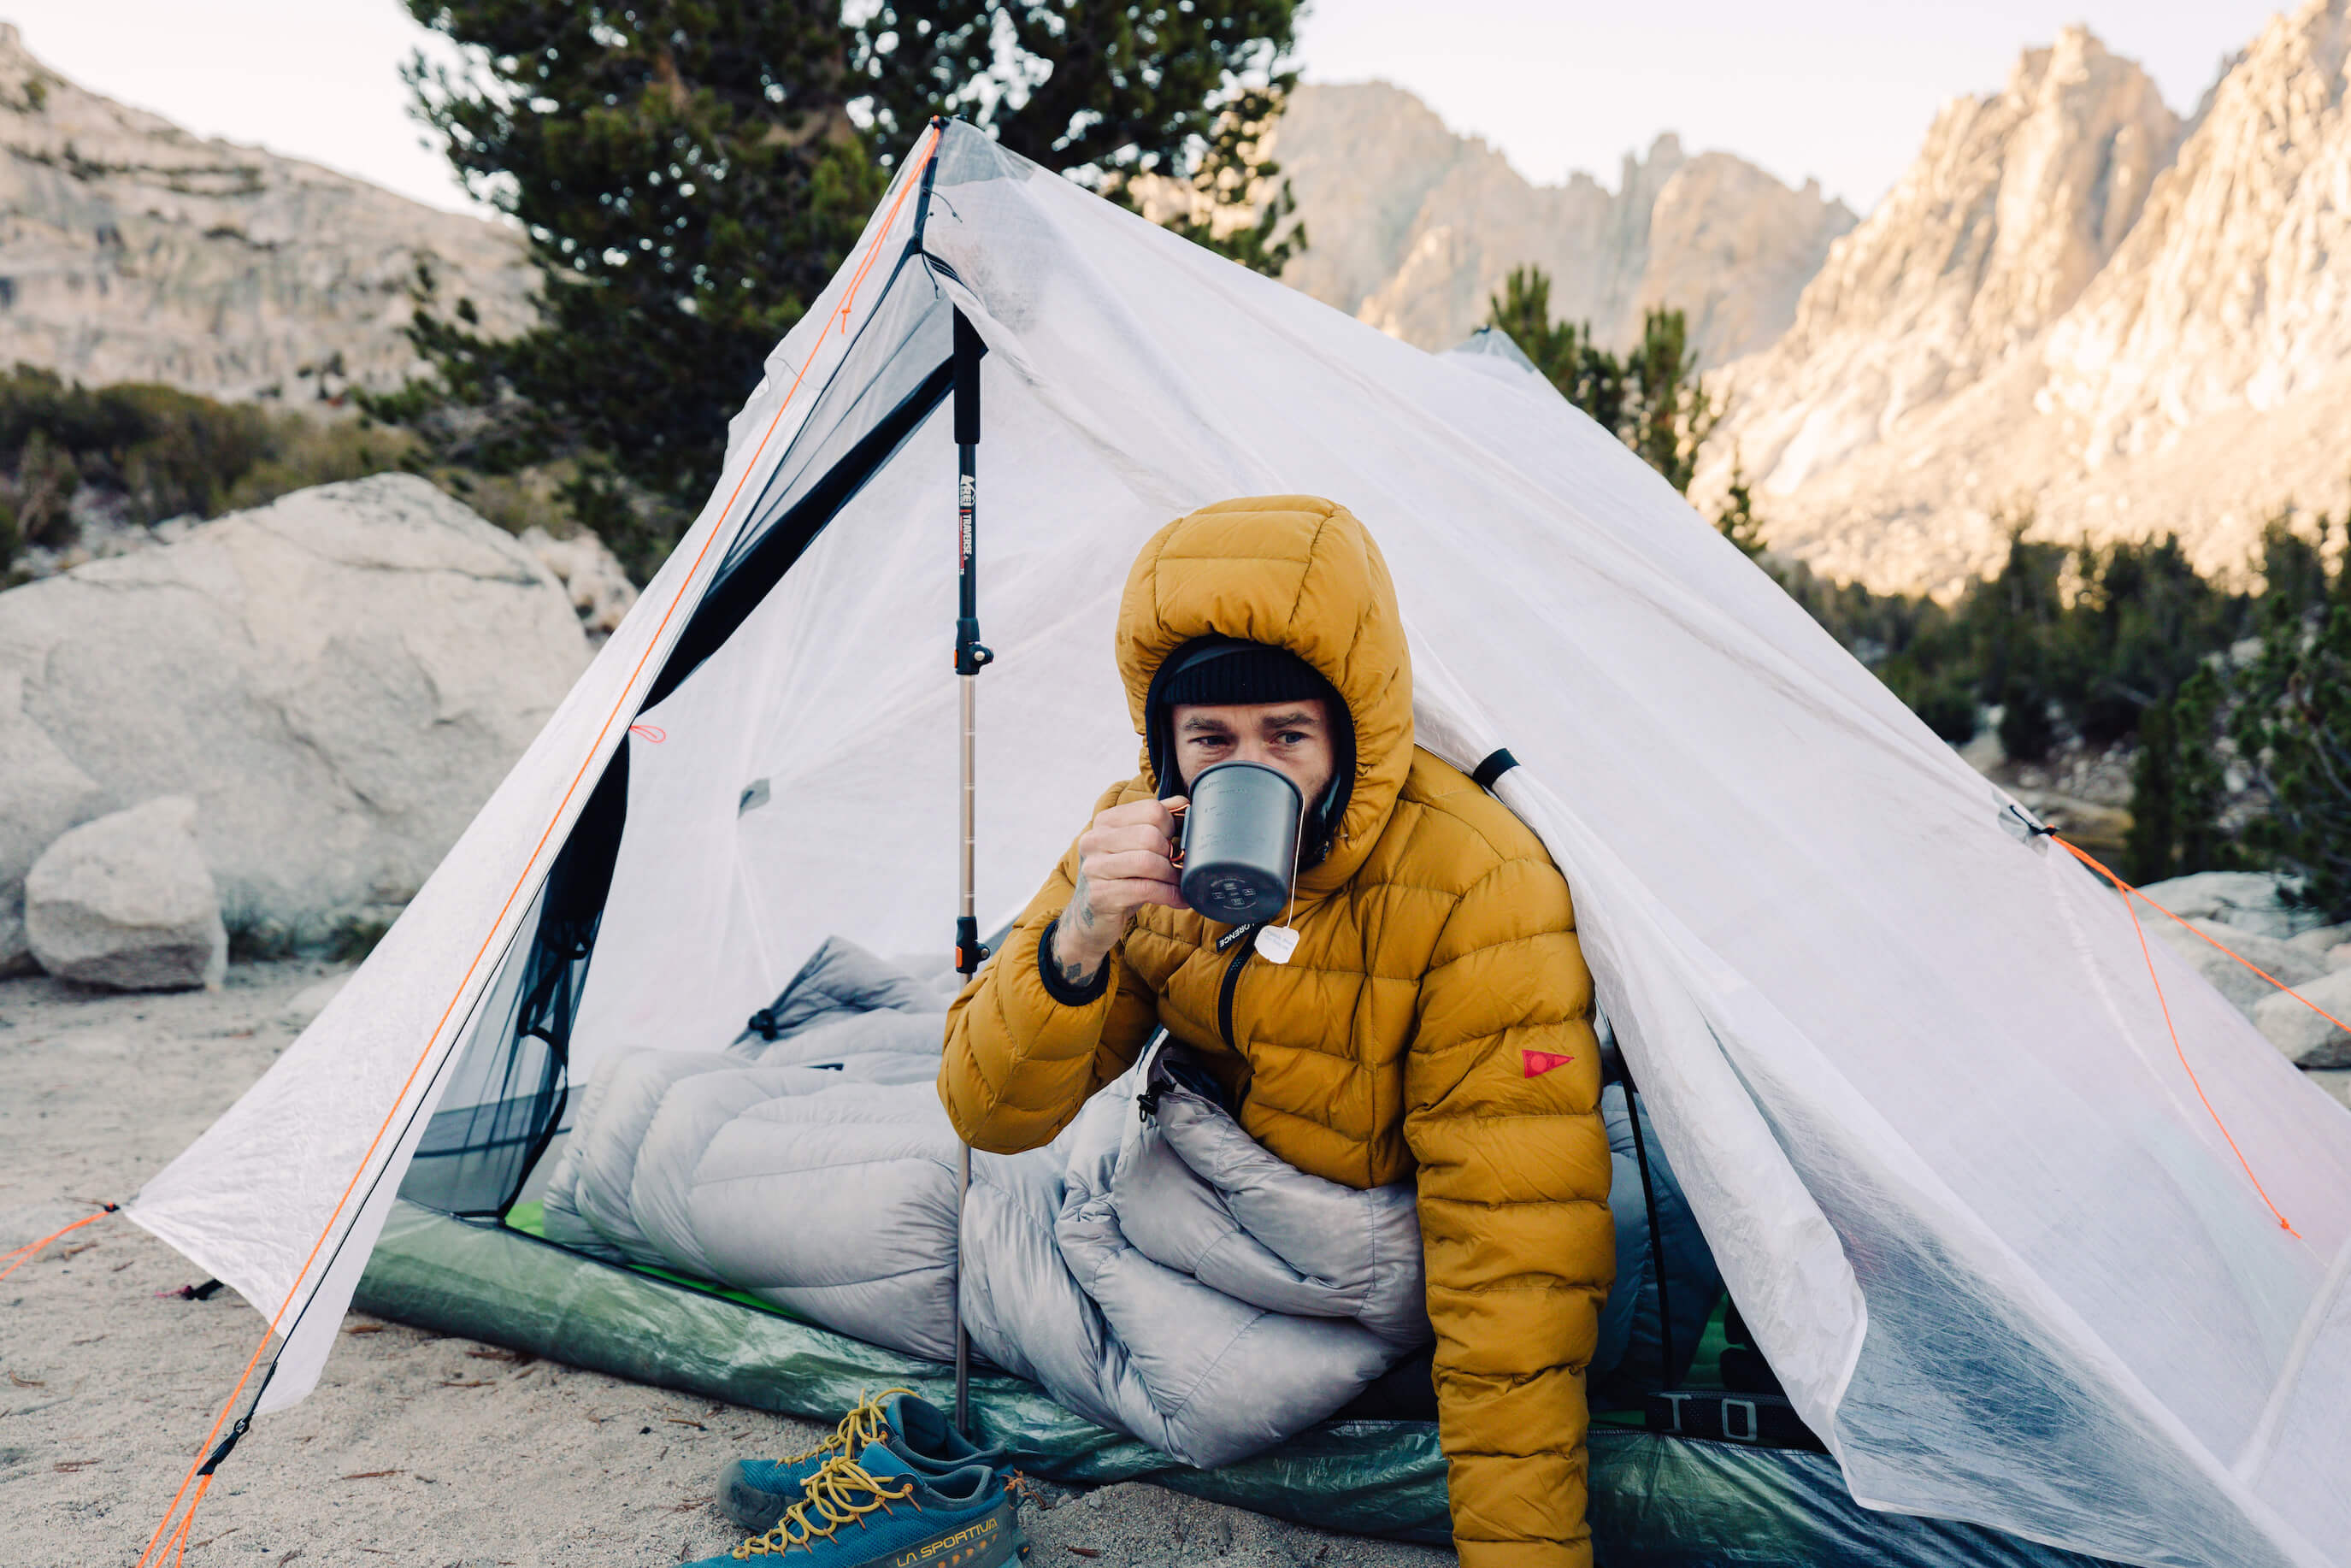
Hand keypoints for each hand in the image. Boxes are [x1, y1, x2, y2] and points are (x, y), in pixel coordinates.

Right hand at [1049, 796, 1186, 988]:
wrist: (1091, 918)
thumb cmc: (1120, 878)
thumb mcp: (1135, 846)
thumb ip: (1156, 821)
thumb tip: (1183, 802)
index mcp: (1105, 822)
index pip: (1151, 810)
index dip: (1172, 827)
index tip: (1176, 843)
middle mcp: (1094, 840)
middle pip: (1150, 836)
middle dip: (1172, 854)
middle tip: (1178, 868)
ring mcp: (1094, 868)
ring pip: (1148, 862)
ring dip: (1172, 876)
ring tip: (1179, 884)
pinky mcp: (1100, 895)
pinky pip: (1145, 889)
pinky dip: (1169, 895)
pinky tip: (1179, 899)